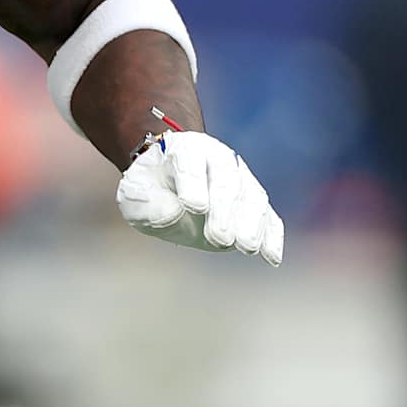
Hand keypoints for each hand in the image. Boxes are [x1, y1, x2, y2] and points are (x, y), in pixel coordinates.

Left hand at [115, 131, 283, 264]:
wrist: (167, 180)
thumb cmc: (150, 188)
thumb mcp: (135, 193)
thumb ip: (149, 203)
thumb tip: (178, 213)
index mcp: (185, 149)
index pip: (191, 162)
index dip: (194, 183)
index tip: (194, 206)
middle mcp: (219, 160)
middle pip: (227, 181)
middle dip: (225, 211)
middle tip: (219, 238)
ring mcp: (241, 180)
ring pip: (253, 198)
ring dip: (251, 224)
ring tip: (246, 247)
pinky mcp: (253, 204)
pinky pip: (269, 217)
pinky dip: (272, 236)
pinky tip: (271, 257)